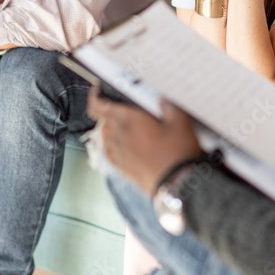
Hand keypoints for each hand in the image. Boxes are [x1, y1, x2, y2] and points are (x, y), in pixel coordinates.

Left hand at [86, 88, 202, 195]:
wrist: (178, 183)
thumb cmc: (177, 153)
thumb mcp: (180, 122)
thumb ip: (169, 107)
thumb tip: (163, 101)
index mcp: (127, 120)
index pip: (97, 106)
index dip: (94, 96)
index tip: (98, 91)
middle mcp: (118, 136)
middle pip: (104, 120)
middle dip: (111, 112)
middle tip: (127, 109)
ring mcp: (118, 154)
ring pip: (107, 136)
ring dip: (114, 129)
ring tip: (130, 128)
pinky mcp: (122, 169)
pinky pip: (111, 152)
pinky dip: (116, 146)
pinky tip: (129, 146)